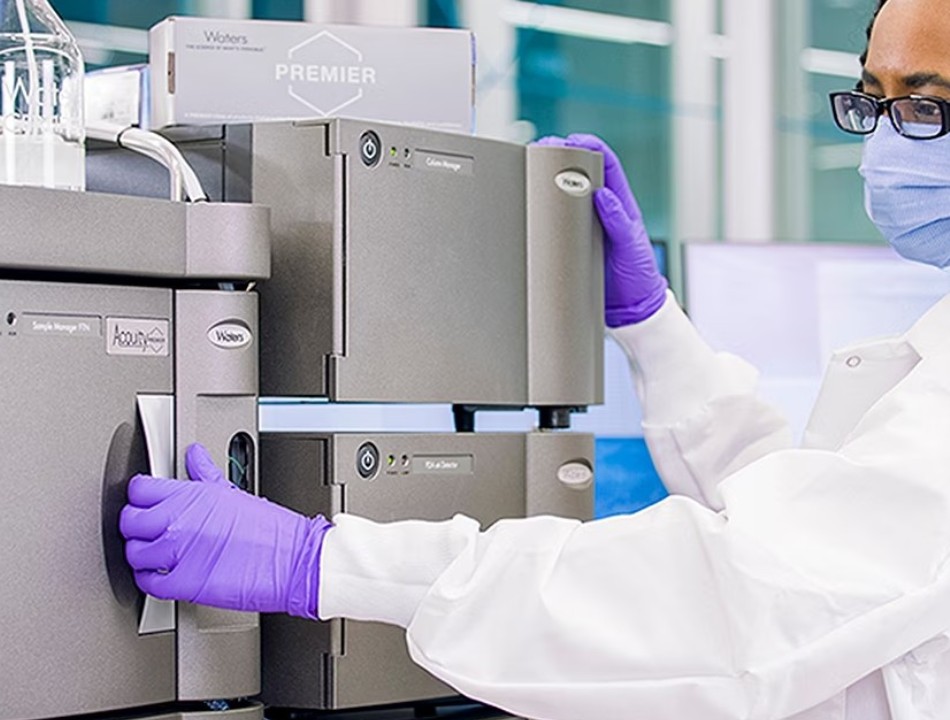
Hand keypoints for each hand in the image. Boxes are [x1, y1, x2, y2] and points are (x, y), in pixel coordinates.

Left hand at [120, 443, 331, 618]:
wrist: (293, 560)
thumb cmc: (272, 530)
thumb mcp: (234, 491)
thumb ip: (205, 474)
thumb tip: (194, 456)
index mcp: (192, 495)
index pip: (140, 489)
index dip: (139, 496)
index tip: (144, 501)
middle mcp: (180, 521)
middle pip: (130, 521)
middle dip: (134, 525)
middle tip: (147, 529)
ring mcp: (179, 552)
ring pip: (134, 553)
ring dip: (141, 554)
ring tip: (156, 554)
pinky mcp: (184, 583)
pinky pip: (148, 583)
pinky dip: (150, 580)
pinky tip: (162, 575)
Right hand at [535, 133, 667, 325]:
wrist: (630, 309)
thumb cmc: (638, 277)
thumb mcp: (632, 247)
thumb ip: (620, 222)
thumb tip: (605, 196)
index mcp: (622, 207)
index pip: (608, 167)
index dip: (593, 147)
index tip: (575, 139)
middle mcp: (604, 213)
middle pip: (584, 175)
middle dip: (566, 156)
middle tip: (546, 147)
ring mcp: (589, 226)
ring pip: (569, 196)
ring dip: (554, 180)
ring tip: (534, 168)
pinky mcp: (576, 242)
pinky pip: (560, 221)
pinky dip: (548, 209)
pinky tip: (533, 203)